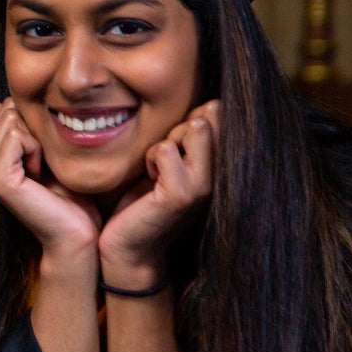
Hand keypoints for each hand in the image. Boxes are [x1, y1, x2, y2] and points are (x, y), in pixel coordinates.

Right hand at [0, 99, 99, 259]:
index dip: (33, 126)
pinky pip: (17, 137)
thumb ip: (19, 131)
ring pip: (11, 121)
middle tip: (42, 165)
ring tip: (41, 171)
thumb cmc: (68, 196)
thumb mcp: (42, 153)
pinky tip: (39, 175)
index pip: (5, 110)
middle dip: (34, 131)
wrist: (76, 232)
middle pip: (7, 112)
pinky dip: (36, 150)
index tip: (41, 158)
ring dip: (36, 142)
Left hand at [98, 101, 219, 276]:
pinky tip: (148, 179)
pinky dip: (150, 158)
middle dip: (178, 127)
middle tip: (162, 157)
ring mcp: (205, 186)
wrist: (129, 247)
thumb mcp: (168, 161)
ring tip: (155, 169)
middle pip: (209, 118)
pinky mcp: (181, 194)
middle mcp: (222, 175)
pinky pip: (166, 149)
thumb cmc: (143, 199)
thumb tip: (211, 104)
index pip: (220, 116)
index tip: (177, 144)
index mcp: (221, 166)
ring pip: (193, 129)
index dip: (192, 118)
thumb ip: (187, 136)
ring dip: (163, 143)